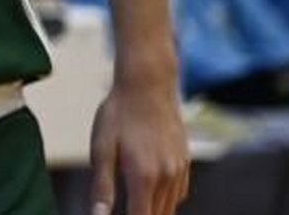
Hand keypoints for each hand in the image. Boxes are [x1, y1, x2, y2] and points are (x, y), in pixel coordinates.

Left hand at [88, 74, 188, 214]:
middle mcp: (167, 177)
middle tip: (128, 207)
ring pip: (170, 207)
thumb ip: (102, 186)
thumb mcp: (102, 148)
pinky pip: (179, 193)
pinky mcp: (185, 162)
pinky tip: (150, 193)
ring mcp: (180, 170)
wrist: (148, 85)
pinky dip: (166, 200)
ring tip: (135, 204)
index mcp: (144, 177)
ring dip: (154, 211)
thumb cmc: (119, 115)